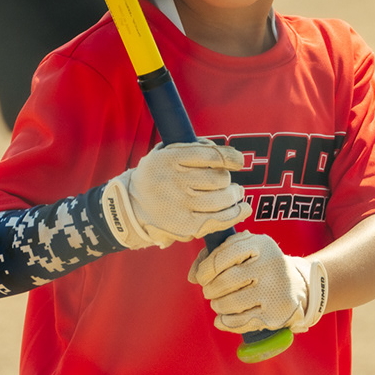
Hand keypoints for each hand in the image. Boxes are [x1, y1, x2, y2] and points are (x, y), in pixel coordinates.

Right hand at [98, 140, 249, 249]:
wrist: (132, 207)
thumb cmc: (158, 176)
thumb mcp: (165, 153)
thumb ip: (194, 148)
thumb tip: (230, 156)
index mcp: (169, 159)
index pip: (210, 156)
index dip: (231, 158)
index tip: (238, 162)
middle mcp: (174, 181)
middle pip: (219, 178)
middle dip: (227, 180)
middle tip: (226, 183)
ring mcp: (180, 205)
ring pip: (222, 198)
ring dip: (234, 195)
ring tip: (235, 194)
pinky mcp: (186, 226)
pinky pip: (219, 219)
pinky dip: (236, 213)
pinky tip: (243, 208)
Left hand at [189, 231, 328, 334]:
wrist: (299, 286)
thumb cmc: (261, 265)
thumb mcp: (244, 249)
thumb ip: (214, 255)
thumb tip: (192, 276)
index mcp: (261, 244)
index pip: (223, 255)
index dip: (205, 269)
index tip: (201, 277)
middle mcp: (271, 265)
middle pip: (225, 281)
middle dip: (210, 289)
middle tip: (209, 291)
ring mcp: (275, 290)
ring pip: (231, 303)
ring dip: (217, 305)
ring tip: (217, 303)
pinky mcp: (276, 314)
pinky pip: (241, 322)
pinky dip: (226, 322)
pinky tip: (221, 318)